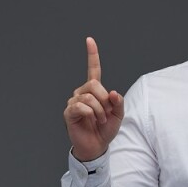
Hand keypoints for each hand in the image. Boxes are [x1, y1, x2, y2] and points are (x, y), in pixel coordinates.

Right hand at [63, 36, 124, 161]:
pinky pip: (81, 106)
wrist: (96, 146)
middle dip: (105, 100)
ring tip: (100, 120)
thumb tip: (113, 93)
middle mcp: (82, 92)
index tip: (89, 40)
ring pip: (89, 97)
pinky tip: (92, 121)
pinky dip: (91, 114)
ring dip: (100, 111)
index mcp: (94, 91)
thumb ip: (118, 103)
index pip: (93, 69)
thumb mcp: (118, 116)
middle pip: (94, 84)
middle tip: (106, 114)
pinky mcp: (69, 112)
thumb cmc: (105, 130)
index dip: (92, 55)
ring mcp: (74, 101)